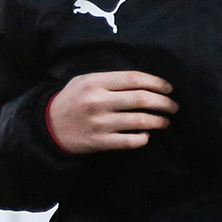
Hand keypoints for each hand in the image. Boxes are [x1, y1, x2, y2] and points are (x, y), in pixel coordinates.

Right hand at [46, 71, 176, 153]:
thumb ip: (110, 79)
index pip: (134, 79)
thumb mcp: (84, 81)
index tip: (168, 88)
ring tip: (165, 121)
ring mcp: (99, 123)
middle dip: (164, 103)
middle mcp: (97, 101)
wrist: (48, 126)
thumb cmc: (72, 100)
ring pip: (139, 121)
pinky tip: (146, 136)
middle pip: (141, 99)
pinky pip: (129, 141)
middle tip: (173, 106)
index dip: (156, 83)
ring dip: (158, 121)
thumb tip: (145, 83)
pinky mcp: (99, 142)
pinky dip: (143, 138)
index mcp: (95, 82)